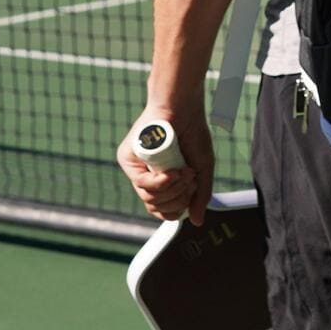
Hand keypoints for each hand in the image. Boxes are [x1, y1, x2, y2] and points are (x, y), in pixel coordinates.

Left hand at [117, 101, 214, 225]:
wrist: (183, 108)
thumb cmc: (193, 133)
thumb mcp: (202, 170)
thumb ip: (200, 196)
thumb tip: (196, 221)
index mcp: (161, 181)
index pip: (161, 209)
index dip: (177, 208)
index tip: (192, 191)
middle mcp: (146, 176)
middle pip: (154, 207)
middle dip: (178, 198)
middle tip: (191, 178)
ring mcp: (135, 168)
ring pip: (148, 198)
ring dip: (172, 190)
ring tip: (185, 171)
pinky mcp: (127, 158)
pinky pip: (141, 183)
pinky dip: (161, 183)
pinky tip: (174, 173)